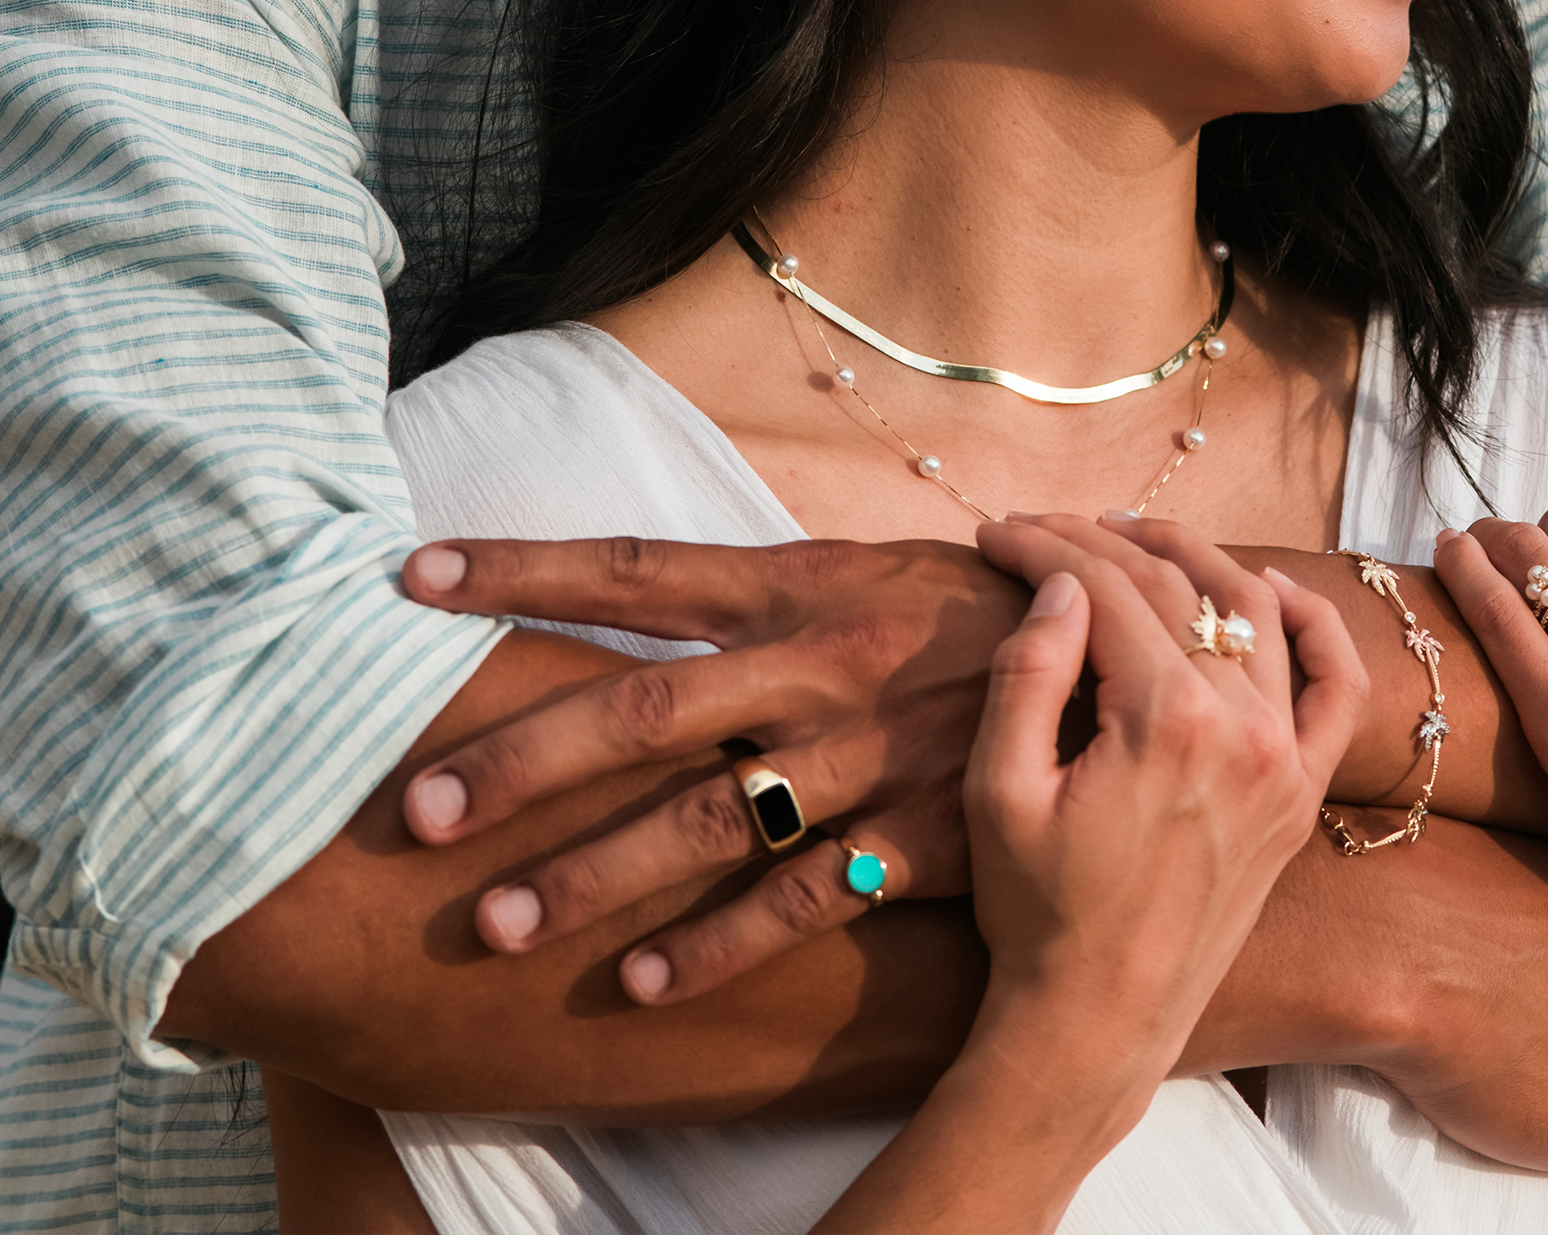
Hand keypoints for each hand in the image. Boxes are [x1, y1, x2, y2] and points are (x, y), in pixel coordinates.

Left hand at [398, 534, 1028, 1000]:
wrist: (1128, 651)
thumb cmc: (972, 605)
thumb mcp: (869, 567)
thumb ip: (765, 588)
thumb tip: (640, 586)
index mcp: (798, 584)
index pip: (634, 569)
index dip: (520, 571)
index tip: (411, 577)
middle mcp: (818, 664)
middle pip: (645, 710)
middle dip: (526, 758)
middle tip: (419, 808)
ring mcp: (869, 753)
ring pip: (710, 820)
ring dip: (595, 875)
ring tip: (498, 923)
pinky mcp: (920, 830)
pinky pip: (805, 899)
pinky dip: (720, 946)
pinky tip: (644, 987)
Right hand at [967, 530, 1364, 1036]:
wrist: (1099, 1021)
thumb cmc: (1036, 910)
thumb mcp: (997, 789)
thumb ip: (1029, 672)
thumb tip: (1063, 584)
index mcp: (1165, 722)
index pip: (1104, 589)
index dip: (1043, 549)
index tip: (994, 535)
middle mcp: (1244, 727)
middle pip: (1172, 588)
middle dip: (1096, 543)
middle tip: (1040, 529)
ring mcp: (1285, 758)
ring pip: (1253, 611)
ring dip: (1191, 558)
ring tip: (1128, 535)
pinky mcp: (1302, 791)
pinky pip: (1336, 687)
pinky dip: (1313, 625)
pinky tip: (1270, 588)